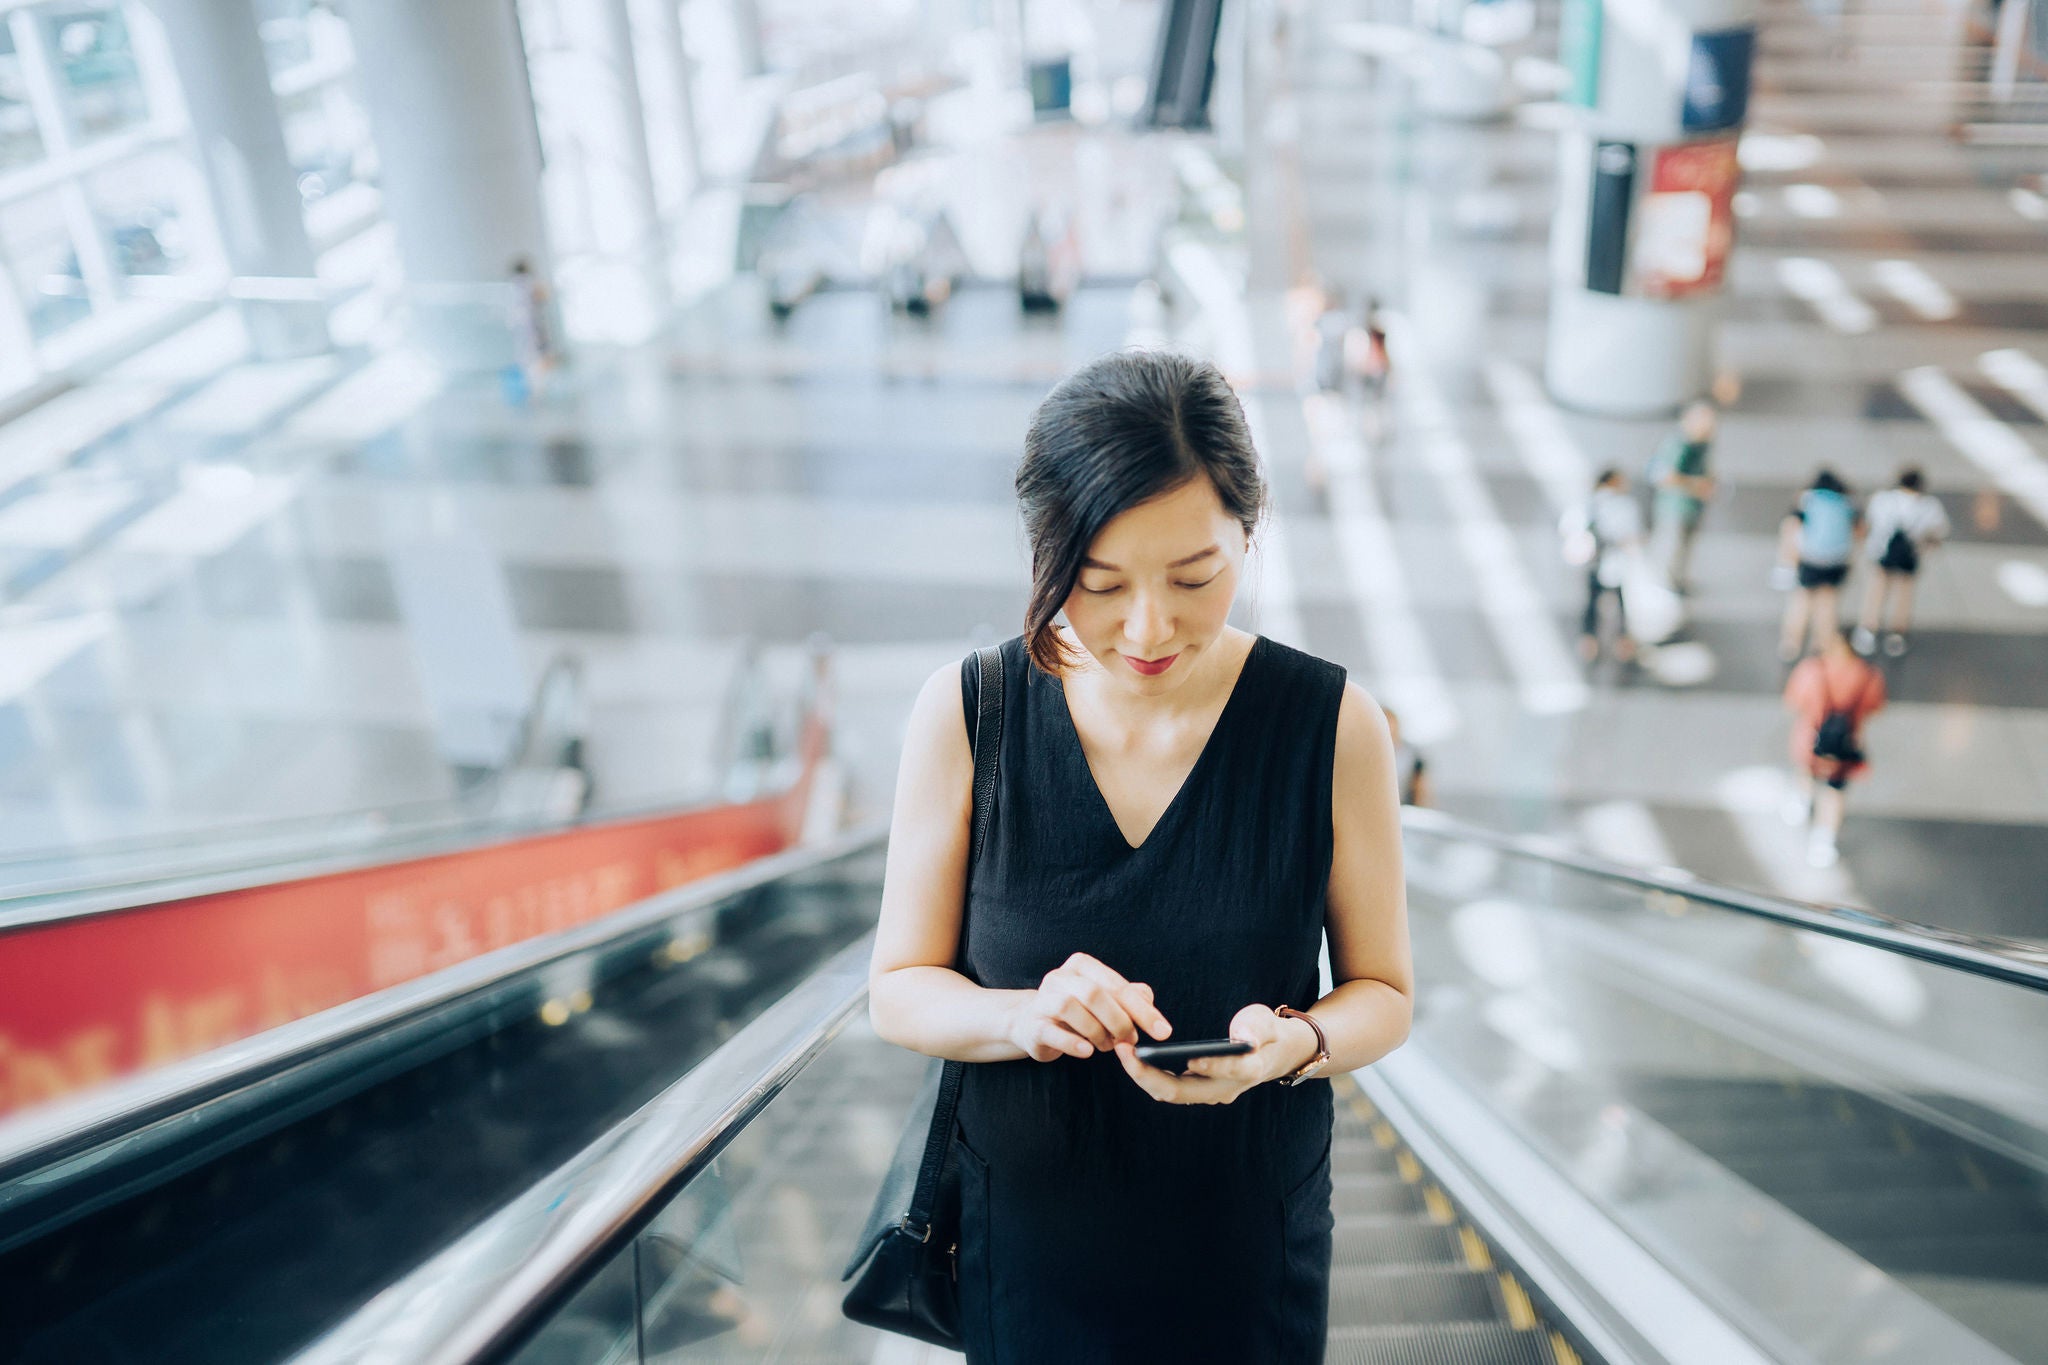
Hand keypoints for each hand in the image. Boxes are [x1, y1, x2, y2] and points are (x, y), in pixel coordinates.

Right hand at [1006, 952, 1172, 1061]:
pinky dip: (1072, 1043)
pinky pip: (1052, 1032)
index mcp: (1082, 966)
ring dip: (1097, 1032)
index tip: (1163, 1032)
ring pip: (1071, 1008)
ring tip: (1107, 1046)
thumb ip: (1131, 998)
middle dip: (1119, 1021)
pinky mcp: (1033, 1025)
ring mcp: (1043, 1000)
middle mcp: (1060, 977)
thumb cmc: (1077, 1011)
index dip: (1143, 1010)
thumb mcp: (1106, 1000)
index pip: (1117, 985)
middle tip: (1131, 1040)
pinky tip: (1087, 1051)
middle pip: (1094, 994)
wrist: (1032, 1024)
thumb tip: (1151, 1007)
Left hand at [1113, 1004, 1319, 1105]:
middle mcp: (1225, 1088)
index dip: (1212, 1065)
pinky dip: (1148, 1074)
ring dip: (1143, 1076)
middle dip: (1150, 1075)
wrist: (1271, 1052)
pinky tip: (1131, 1055)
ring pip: (1170, 1093)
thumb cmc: (1266, 1031)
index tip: (1191, 1056)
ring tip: (1121, 1050)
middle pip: (1184, 1092)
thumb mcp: (1265, 1022)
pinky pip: (1168, 1088)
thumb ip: (1257, 1028)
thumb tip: (1245, 1039)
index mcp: (1249, 1070)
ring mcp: (1209, 1093)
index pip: (1230, 1072)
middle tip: (1126, 1051)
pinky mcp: (1196, 1089)